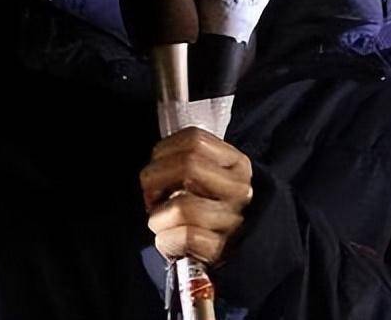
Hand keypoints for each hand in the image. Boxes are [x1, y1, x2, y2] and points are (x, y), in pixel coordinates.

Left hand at [140, 127, 252, 265]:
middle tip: (151, 194)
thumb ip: (187, 160)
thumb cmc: (210, 209)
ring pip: (182, 206)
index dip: (164, 151)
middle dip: (155, 178)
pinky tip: (170, 238)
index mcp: (236, 164)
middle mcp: (239, 189)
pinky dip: (166, 239)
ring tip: (161, 220)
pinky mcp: (220, 249)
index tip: (157, 166)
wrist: (235, 250)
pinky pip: (184, 237)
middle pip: (187, 165)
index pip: (194, 140)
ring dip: (157, 216)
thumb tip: (154, 165)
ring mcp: (232, 220)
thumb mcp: (210, 176)